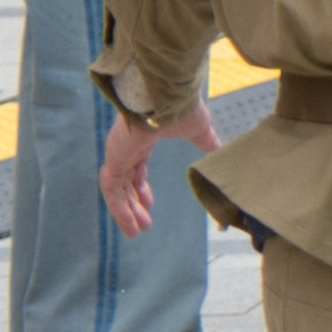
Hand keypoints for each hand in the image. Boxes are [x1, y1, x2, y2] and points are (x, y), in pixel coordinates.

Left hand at [100, 98, 220, 238]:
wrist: (168, 98)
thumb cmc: (183, 109)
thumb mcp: (199, 130)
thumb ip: (206, 142)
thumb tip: (220, 151)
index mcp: (144, 138)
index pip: (137, 167)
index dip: (142, 188)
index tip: (150, 205)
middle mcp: (128, 147)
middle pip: (126, 182)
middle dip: (134, 204)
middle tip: (144, 225)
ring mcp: (118, 152)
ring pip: (118, 189)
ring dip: (126, 211)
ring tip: (137, 233)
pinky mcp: (114, 159)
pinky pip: (111, 189)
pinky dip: (119, 208)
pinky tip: (129, 224)